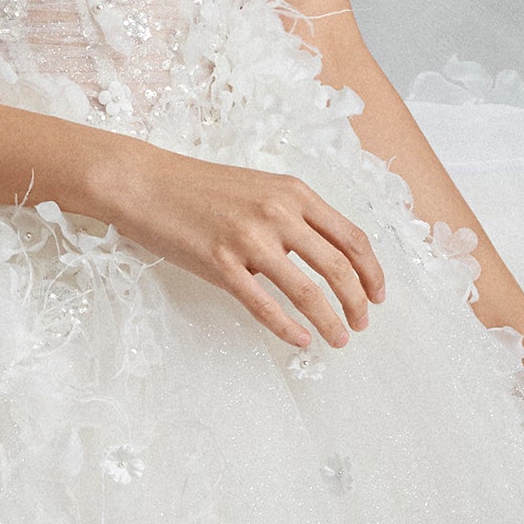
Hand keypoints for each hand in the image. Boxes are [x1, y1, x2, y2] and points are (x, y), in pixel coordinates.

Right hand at [89, 140, 387, 355]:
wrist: (147, 183)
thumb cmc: (199, 188)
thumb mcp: (259, 189)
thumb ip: (293, 216)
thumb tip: (323, 255)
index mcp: (294, 193)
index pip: (351, 237)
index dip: (372, 272)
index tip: (377, 295)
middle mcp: (278, 214)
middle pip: (338, 267)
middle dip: (357, 302)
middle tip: (362, 324)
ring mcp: (249, 239)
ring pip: (307, 290)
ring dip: (330, 321)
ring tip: (338, 339)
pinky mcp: (221, 264)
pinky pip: (264, 305)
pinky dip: (287, 328)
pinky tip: (299, 341)